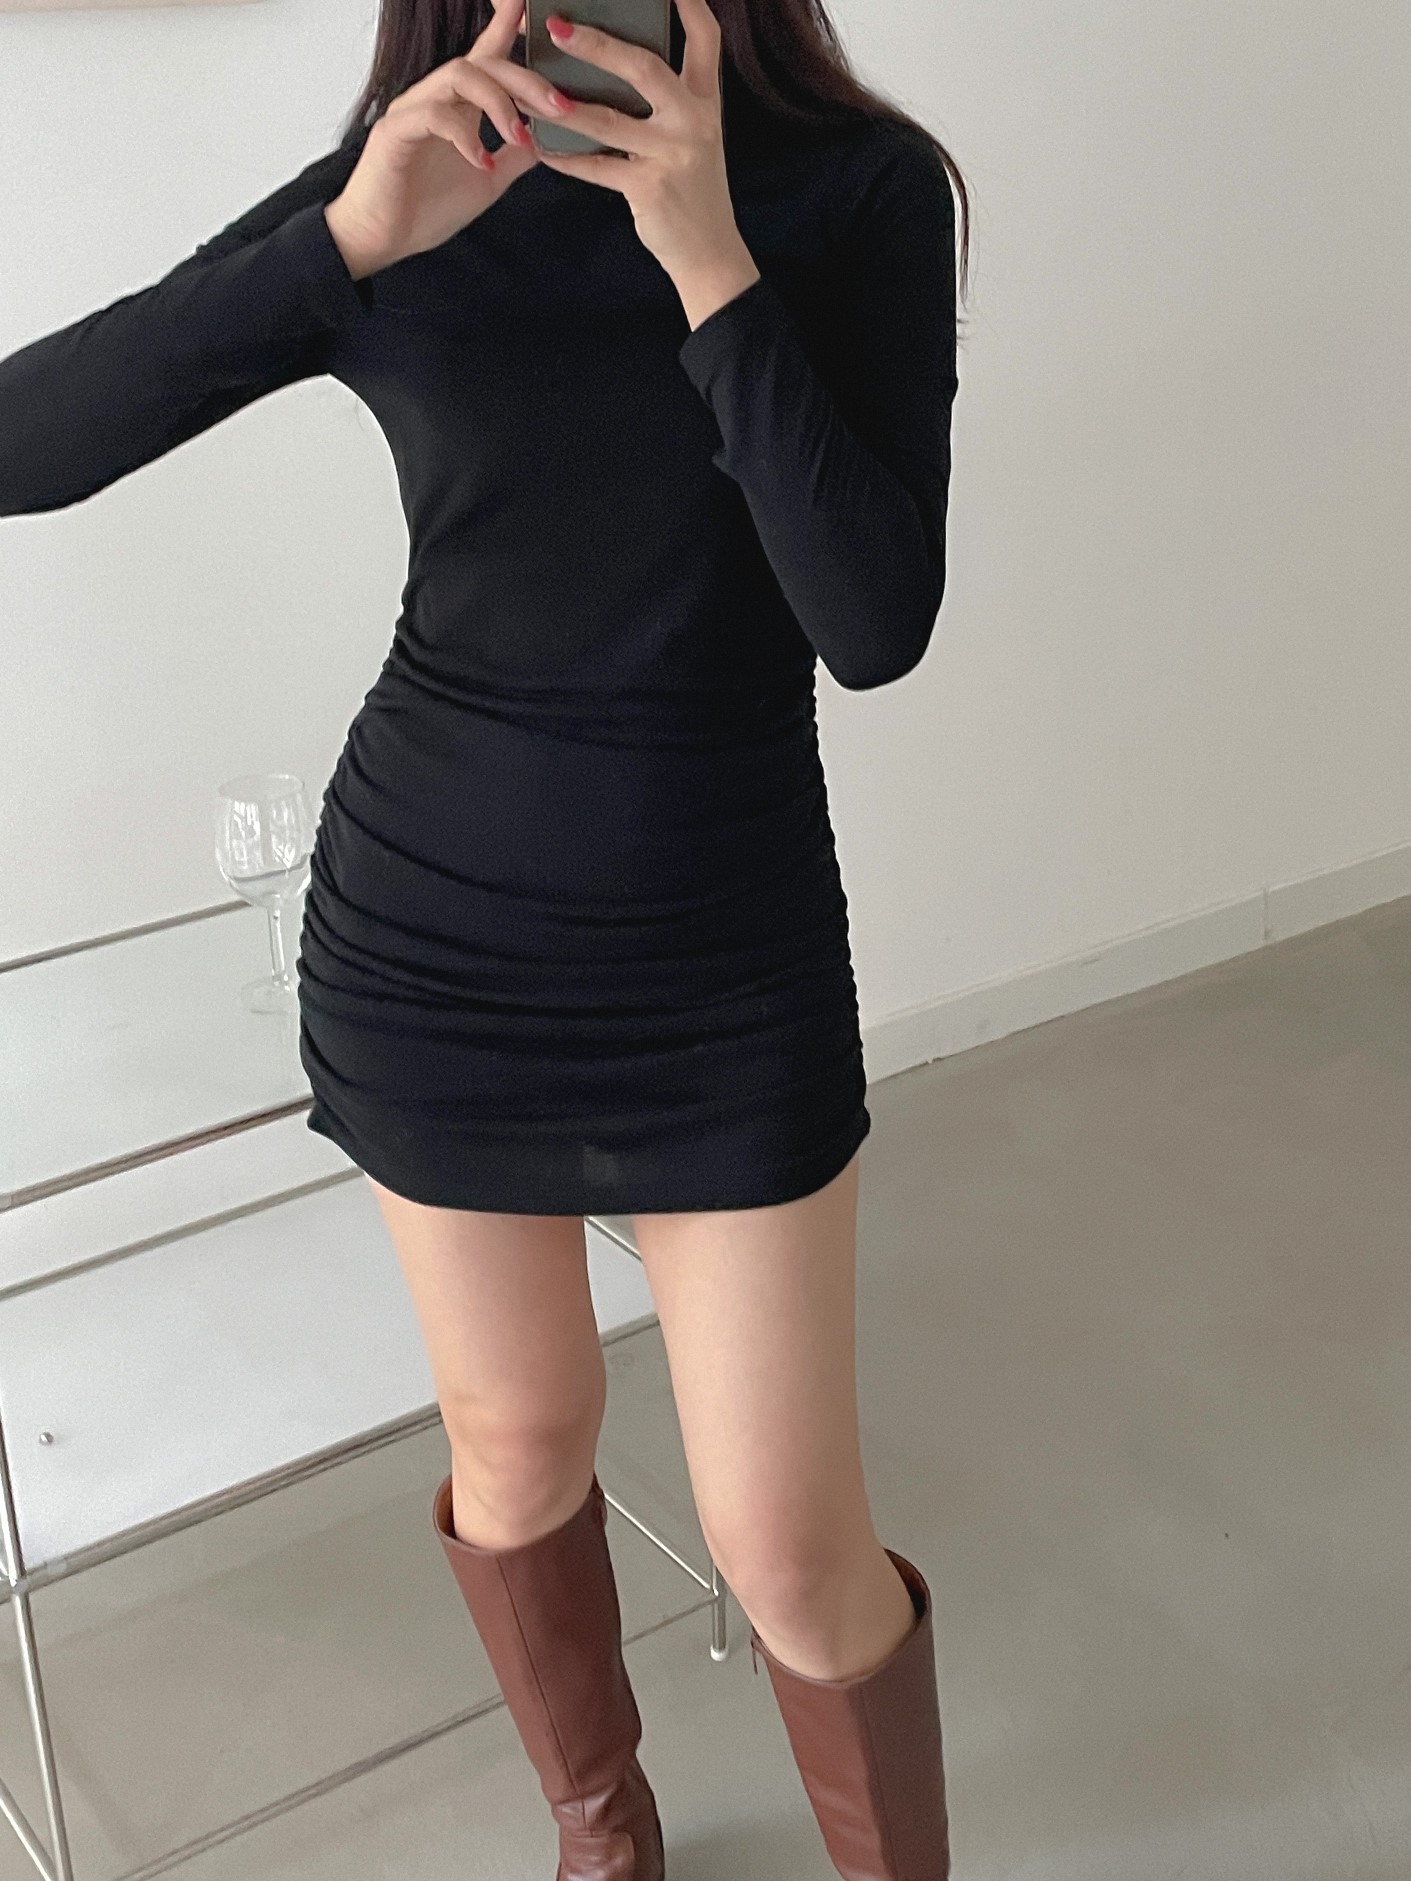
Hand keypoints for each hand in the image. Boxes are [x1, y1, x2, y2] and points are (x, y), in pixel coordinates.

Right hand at [324, 0, 574, 276]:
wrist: (383, 239)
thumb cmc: (427, 208)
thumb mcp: (489, 181)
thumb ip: (515, 156)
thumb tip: (547, 138)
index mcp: (459, 105)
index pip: (486, 56)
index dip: (506, 26)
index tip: (528, 6)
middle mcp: (436, 98)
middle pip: (484, 62)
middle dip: (526, 80)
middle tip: (559, 106)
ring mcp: (414, 110)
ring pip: (459, 76)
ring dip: (499, 103)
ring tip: (519, 137)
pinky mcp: (396, 131)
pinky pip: (434, 115)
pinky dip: (465, 137)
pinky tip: (483, 163)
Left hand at [534, 0, 760, 328]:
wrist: (709, 253)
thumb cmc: (690, 189)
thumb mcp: (692, 137)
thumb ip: (668, 101)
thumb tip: (613, 62)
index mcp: (705, 102)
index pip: (705, 38)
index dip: (689, 3)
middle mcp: (694, 122)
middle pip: (644, 67)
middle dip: (597, 44)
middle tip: (556, 26)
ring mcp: (673, 155)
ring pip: (610, 119)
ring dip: (566, 103)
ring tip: (534, 89)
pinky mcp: (649, 189)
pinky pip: (597, 167)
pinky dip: (566, 157)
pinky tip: (542, 147)